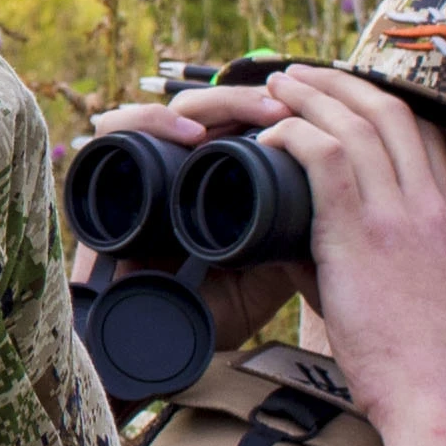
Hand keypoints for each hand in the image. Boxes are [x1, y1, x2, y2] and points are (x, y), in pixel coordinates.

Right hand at [70, 87, 303, 350]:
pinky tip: (192, 135)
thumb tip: (343, 198)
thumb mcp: (271, 272)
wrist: (152, 344)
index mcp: (214, 180)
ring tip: (259, 114)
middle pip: (213, 107)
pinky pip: (120, 129)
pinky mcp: (102, 176)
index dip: (271, 110)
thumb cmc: (205, 313)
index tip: (311, 115)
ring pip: (176, 109)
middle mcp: (177, 166)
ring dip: (219, 103)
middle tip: (286, 109)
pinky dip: (155, 122)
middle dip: (253, 100)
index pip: (239, 122)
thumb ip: (299, 236)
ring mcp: (142, 167)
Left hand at [184, 70, 445, 445]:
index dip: (382, 105)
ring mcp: (402, 216)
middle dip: (342, 84)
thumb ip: (375, 257)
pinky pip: (327, 158)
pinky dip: (295, 136)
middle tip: (300, 76)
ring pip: (357, 123)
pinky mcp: (363, 234)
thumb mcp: (415, 295)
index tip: (345, 96)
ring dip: (312, 97)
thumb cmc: (419, 364)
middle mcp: (432, 206)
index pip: (425, 135)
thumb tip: (310, 242)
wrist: (434, 398)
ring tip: (275, 88)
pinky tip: (269, 138)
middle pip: (392, 112)